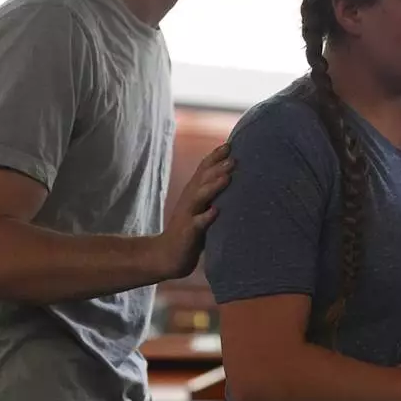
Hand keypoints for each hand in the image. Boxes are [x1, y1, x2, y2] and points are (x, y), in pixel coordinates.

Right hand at [155, 144, 232, 279]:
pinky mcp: (188, 233)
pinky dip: (206, 217)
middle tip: (234, 157)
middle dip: (217, 167)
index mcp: (194, 192)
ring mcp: (188, 215)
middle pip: (202, 179)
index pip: (203, 170)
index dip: (215, 157)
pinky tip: (216, 211)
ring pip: (199, 197)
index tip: (229, 144)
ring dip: (213, 186)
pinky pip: (197, 224)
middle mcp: (190, 200)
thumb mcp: (201, 207)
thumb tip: (234, 175)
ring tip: (227, 177)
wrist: (166, 256)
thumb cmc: (191, 230)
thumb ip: (213, 192)